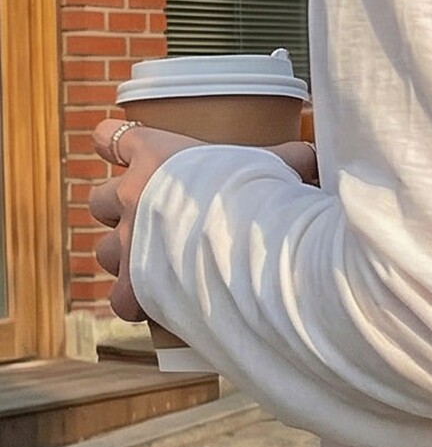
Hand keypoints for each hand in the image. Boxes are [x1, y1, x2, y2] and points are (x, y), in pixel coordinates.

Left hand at [89, 120, 320, 323]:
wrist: (253, 241)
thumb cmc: (265, 197)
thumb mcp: (276, 167)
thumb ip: (286, 159)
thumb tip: (317, 156)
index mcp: (155, 156)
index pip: (107, 139)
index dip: (116, 150)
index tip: (131, 160)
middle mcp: (130, 195)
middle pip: (99, 200)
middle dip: (121, 214)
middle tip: (155, 227)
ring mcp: (127, 241)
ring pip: (104, 251)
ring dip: (127, 260)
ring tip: (159, 270)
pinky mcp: (134, 286)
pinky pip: (120, 299)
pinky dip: (137, 305)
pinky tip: (161, 307)